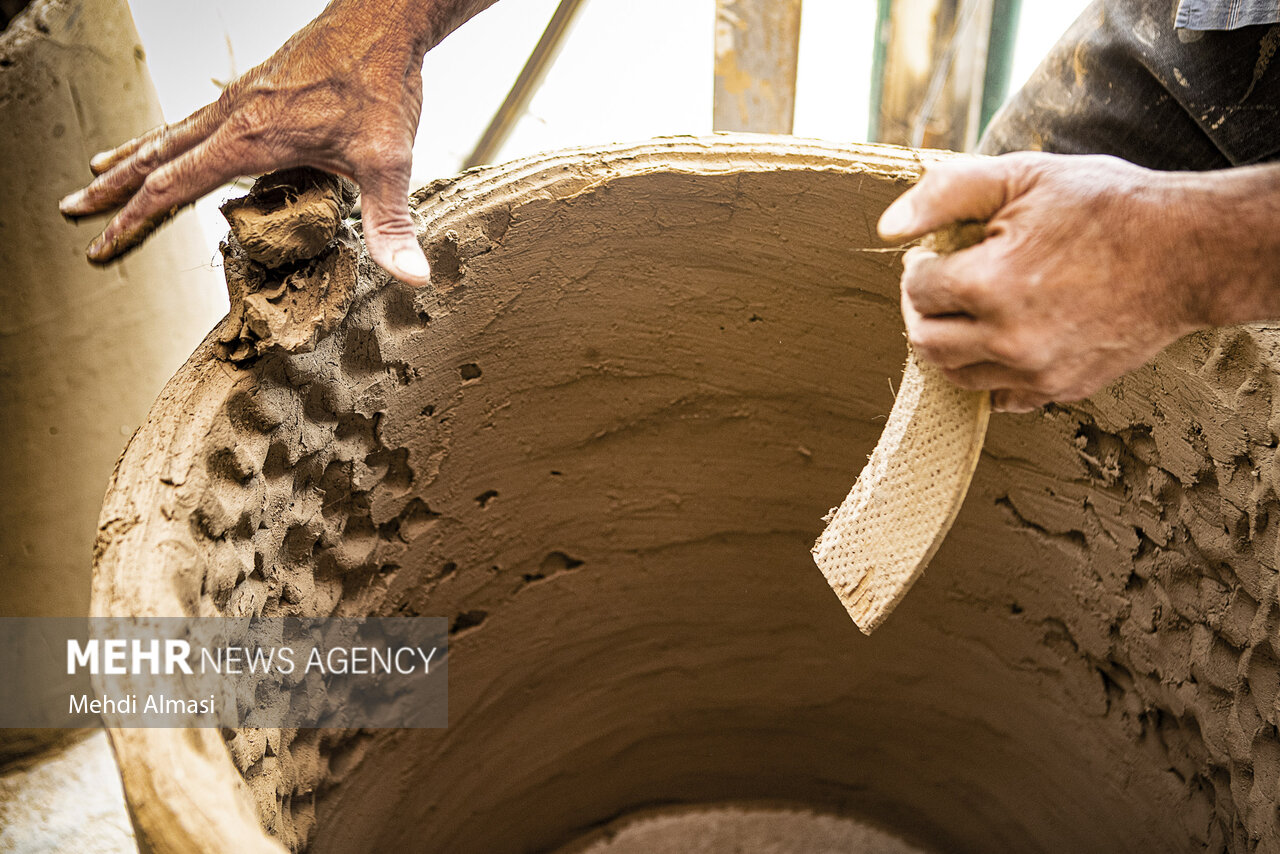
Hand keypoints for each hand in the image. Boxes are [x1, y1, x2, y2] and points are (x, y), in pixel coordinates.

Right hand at [59, 2, 431, 284]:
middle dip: (113, 189)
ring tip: (100, 174)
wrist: (380, 23)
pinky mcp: (254, 88)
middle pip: (155, 157)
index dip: (135, 219)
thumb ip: (392, 224)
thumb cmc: (379, 85)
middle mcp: (233, 116)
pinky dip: (168, 136)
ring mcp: (240, 98)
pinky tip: (170, 142)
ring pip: (170, 132)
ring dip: (132, 158)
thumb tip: (409, 275)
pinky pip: (194, 118)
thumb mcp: (390, 162)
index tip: (104, 243)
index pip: (174, 186)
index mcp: (250, 139)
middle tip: (72, 210)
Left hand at [878, 152, 1204, 411]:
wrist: (1189, 253)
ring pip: (955, 375)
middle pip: (924, 341)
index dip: (920, 265)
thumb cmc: (1107, 206)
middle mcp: (1007, 339)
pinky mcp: (1059, 390)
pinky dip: (987, 373)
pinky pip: (999, 397)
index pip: (918, 287)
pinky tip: (999, 340)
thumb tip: (887, 228)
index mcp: (989, 283)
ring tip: (966, 310)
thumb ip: (945, 194)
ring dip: (948, 343)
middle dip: (922, 309)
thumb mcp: (1023, 176)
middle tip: (940, 285)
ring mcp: (1034, 372)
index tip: (936, 253)